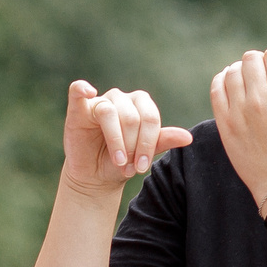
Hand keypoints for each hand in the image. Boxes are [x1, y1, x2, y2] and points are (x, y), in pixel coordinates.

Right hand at [61, 81, 191, 195]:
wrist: (95, 177)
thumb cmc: (120, 164)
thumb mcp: (142, 155)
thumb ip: (162, 142)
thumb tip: (188, 137)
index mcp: (141, 104)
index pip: (150, 118)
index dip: (148, 143)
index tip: (142, 167)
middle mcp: (122, 99)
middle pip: (132, 118)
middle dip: (132, 147)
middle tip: (129, 168)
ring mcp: (99, 102)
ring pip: (110, 113)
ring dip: (115, 141)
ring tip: (117, 161)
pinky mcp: (78, 109)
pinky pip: (78, 91)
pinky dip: (82, 89)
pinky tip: (89, 91)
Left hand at [210, 48, 266, 212]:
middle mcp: (261, 100)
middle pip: (250, 59)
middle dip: (257, 62)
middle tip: (260, 73)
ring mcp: (240, 112)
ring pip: (232, 71)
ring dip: (239, 70)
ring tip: (246, 79)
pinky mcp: (225, 123)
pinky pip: (216, 89)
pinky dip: (222, 80)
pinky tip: (230, 83)